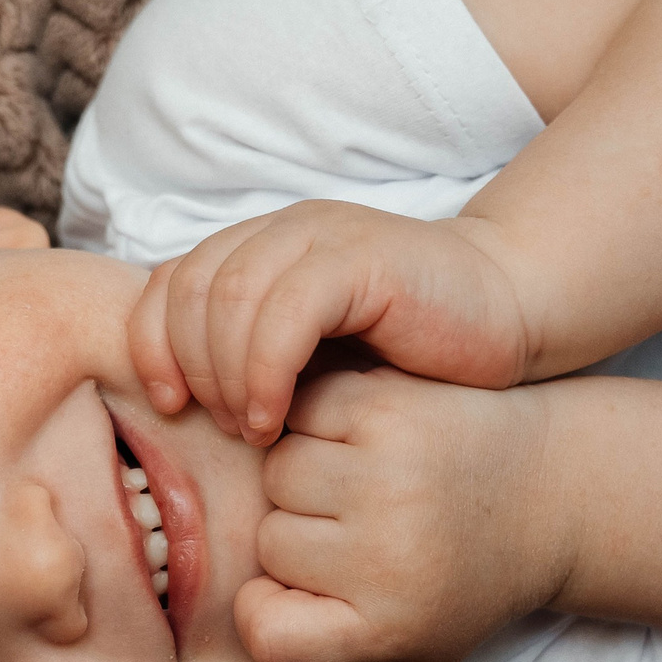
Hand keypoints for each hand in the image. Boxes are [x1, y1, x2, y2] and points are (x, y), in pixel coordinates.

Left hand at [129, 202, 533, 446]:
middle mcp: (282, 231)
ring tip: (255, 430)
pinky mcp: (362, 257)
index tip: (173, 408)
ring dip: (225, 375)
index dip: (151, 344)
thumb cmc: (412, 353)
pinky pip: (285, 308)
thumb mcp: (313, 360)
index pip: (166, 282)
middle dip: (191, 367)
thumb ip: (251, 361)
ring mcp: (322, 237)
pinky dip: (264, 370)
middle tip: (224, 429)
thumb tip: (179, 406)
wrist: (509, 311)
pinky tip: (276, 416)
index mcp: (259, 248)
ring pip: (228, 296)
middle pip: (189, 290)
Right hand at [235, 367, 566, 661]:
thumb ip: (318, 641)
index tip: (307, 599)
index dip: (269, 612)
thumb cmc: (459, 578)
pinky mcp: (391, 407)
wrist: (549, 491)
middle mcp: (387, 553)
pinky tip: (365, 435)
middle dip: (298, 533)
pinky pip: (301, 408)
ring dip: (306, 470)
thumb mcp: (406, 644)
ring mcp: (388, 474)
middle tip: (364, 532)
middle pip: (266, 540)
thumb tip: (240, 596)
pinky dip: (321, 417)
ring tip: (364, 481)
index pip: (264, 629)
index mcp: (387, 623)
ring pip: (276, 468)